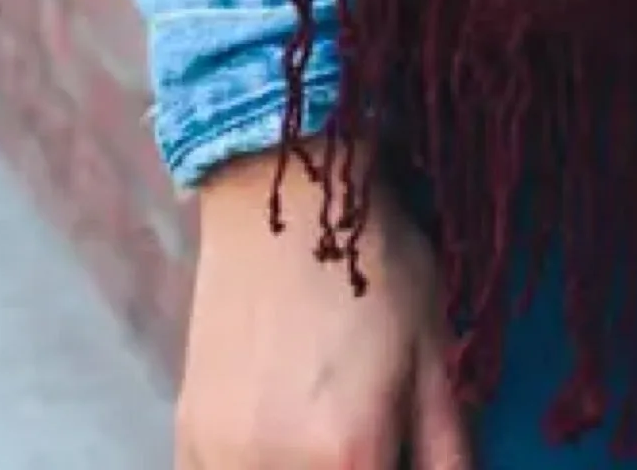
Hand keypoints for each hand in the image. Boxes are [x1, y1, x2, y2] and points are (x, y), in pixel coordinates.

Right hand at [178, 148, 471, 469]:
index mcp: (348, 457)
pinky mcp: (189, 440)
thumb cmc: (373, 261)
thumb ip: (447, 445)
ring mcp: (222, 459)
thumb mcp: (434, 349)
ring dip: (309, 469)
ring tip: (328, 428)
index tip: (402, 450)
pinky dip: (258, 466)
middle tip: (374, 433)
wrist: (284, 194)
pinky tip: (284, 436)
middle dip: (356, 468)